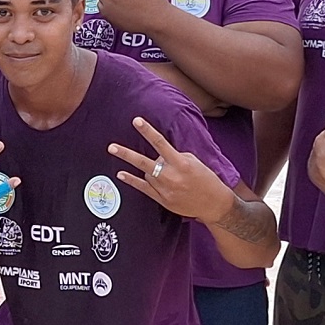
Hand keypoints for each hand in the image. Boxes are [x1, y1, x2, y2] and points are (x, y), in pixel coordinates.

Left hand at [108, 114, 236, 222]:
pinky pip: (143, 188)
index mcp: (181, 163)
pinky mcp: (162, 199)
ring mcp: (165, 189)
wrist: (213, 203)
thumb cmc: (206, 179)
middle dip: (126, 154)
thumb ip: (175, 156)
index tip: (136, 121)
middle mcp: (171, 176)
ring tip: (158, 169)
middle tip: (111, 146)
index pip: (160, 143)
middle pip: (143, 162)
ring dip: (149, 169)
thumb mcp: (194, 162)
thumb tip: (159, 155)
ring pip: (146, 173)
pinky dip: (131, 181)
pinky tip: (120, 174)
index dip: (147, 131)